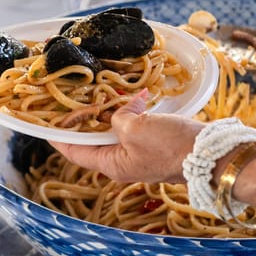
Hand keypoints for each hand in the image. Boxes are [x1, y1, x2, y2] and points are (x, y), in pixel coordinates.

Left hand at [50, 90, 203, 183]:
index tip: (45, 123)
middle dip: (87, 118)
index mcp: (112, 164)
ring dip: (113, 111)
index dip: (59, 137)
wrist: (210, 155)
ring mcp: (141, 154)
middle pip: (96, 140)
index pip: (75, 152)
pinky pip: (137, 126)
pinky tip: (138, 97)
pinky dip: (133, 111)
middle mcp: (123, 162)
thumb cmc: (169, 146)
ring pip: (117, 130)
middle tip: (75, 99)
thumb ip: (118, 118)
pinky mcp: (157, 144)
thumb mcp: (135, 129)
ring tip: (107, 92)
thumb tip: (122, 112)